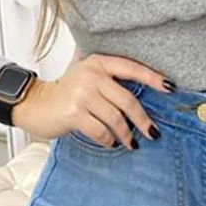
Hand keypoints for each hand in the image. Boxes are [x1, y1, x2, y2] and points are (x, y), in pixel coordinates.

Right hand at [10, 54, 173, 149]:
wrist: (35, 104)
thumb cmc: (65, 91)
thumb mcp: (84, 72)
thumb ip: (107, 70)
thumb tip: (145, 75)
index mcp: (98, 62)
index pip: (131, 68)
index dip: (153, 78)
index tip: (171, 88)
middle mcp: (90, 75)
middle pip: (127, 100)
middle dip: (143, 119)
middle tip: (153, 132)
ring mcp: (81, 94)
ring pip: (116, 118)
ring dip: (126, 135)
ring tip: (130, 142)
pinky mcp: (74, 113)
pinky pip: (101, 131)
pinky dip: (109, 140)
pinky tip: (111, 143)